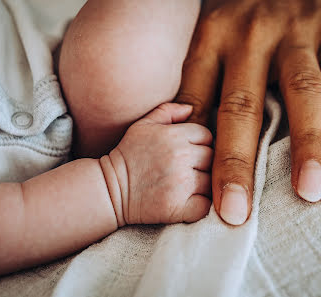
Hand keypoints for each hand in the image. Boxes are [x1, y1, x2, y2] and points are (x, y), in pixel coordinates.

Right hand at [110, 103, 212, 224]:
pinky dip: (200, 205)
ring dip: (202, 185)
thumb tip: (190, 108)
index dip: (199, 144)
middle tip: (187, 171)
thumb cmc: (127, 156)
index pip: (206, 136)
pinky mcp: (178, 207)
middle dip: (202, 164)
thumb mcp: (142, 125)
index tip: (188, 154)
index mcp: (174, 135)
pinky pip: (205, 205)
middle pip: (211, 158)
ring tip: (185, 186)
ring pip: (210, 181)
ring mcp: (181, 183)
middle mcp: (180, 157)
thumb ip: (167, 111)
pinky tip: (187, 202)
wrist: (109, 189)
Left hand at [175, 0, 320, 224]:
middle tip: (237, 211)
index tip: (207, 200)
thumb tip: (183, 136)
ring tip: (310, 189)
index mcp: (212, 40)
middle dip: (239, 161)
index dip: (202, 154)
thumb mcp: (207, 42)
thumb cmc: (236, 17)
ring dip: (307, 142)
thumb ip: (196, 85)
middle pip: (243, 105)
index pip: (203, 105)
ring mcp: (296, 29)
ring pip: (302, 90)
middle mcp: (250, 35)